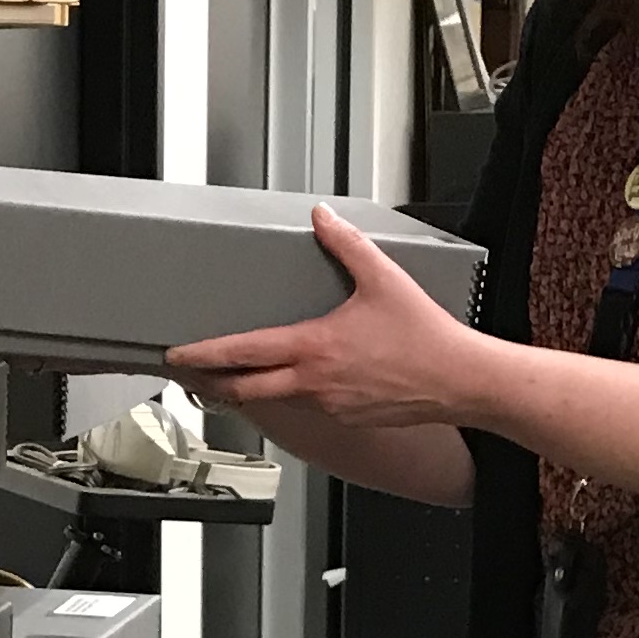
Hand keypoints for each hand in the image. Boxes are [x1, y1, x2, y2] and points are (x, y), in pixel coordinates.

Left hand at [165, 208, 490, 430]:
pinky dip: (290, 396)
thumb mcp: (384, 279)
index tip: (177, 355)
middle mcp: (313, 384)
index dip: (203, 356)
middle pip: (244, 390)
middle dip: (212, 383)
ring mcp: (328, 406)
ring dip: (252, 388)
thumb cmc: (426, 338)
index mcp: (313, 349)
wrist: (460, 382)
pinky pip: (307, 408)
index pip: (242, 354)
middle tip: (191, 375)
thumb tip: (323, 218)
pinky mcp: (346, 419)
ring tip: (237, 374)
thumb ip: (347, 244)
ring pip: (275, 400)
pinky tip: (296, 382)